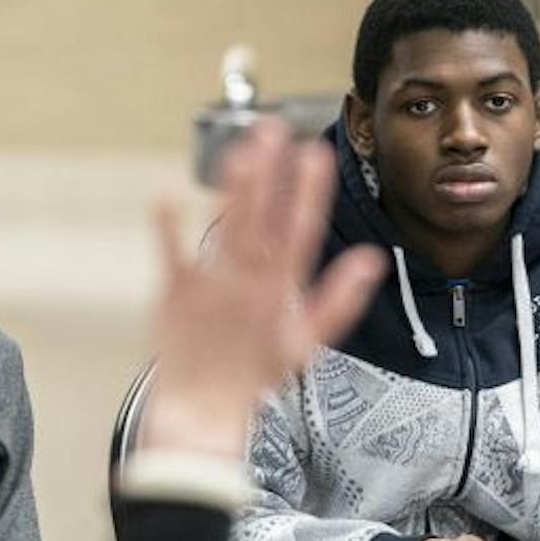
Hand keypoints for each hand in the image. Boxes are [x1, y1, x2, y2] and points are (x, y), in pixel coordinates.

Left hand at [139, 120, 384, 459]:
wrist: (203, 411)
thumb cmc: (253, 376)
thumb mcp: (308, 342)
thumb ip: (339, 298)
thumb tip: (371, 261)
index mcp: (281, 292)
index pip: (300, 232)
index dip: (308, 192)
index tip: (315, 154)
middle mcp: (248, 284)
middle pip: (261, 220)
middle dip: (269, 173)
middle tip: (273, 129)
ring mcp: (211, 287)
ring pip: (226, 228)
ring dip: (234, 187)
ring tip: (240, 147)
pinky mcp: (175, 293)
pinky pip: (171, 253)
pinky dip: (168, 225)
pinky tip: (168, 192)